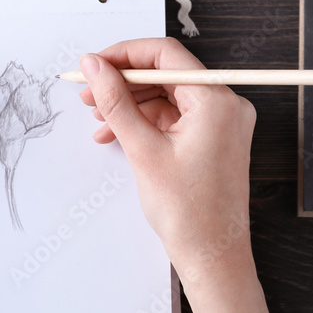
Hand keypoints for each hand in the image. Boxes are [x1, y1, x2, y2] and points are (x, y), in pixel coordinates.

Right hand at [80, 41, 310, 312]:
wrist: (213, 257)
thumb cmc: (189, 213)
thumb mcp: (143, 150)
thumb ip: (116, 101)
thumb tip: (93, 66)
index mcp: (216, 100)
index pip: (165, 54)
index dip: (123, 55)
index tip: (93, 64)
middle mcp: (225, 105)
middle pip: (166, 73)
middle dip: (123, 82)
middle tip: (88, 92)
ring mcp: (221, 123)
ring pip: (167, 96)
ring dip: (130, 103)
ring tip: (97, 118)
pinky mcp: (213, 140)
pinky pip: (174, 118)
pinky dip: (145, 122)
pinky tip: (116, 133)